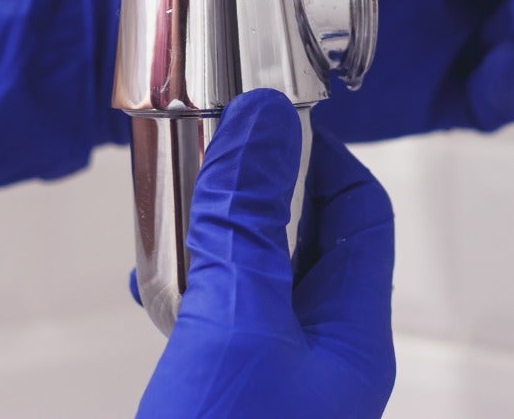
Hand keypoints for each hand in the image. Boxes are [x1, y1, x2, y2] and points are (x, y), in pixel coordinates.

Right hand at [138, 90, 394, 418]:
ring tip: (172, 207)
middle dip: (258, 191)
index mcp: (354, 335)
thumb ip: (247, 222)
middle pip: (308, 241)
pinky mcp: (231, 394)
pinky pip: (220, 322)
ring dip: (216, 238)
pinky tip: (152, 279)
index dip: (322, 156)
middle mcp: (324, 356)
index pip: (361, 213)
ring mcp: (278, 379)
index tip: (266, 122)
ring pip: (257, 280)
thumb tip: (263, 121)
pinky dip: (189, 290)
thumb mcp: (236, 321)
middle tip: (208, 152)